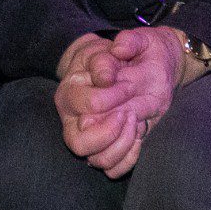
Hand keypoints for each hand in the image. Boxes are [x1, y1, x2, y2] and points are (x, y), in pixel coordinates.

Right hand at [54, 26, 186, 178]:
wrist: (133, 65)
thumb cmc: (126, 53)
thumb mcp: (128, 40)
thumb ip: (125, 44)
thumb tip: (108, 74)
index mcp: (71, 90)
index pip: (87, 104)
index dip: (112, 97)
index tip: (128, 84)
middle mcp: (73, 118)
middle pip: (78, 142)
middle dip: (109, 131)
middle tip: (129, 114)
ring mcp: (89, 136)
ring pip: (96, 160)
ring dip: (121, 145)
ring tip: (136, 123)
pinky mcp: (106, 148)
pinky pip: (113, 169)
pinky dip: (128, 158)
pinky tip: (139, 137)